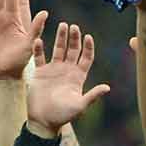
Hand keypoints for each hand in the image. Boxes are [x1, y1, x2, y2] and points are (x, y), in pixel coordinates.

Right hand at [26, 22, 109, 137]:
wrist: (42, 121)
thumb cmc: (62, 116)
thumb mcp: (79, 106)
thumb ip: (92, 96)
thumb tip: (107, 88)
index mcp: (78, 77)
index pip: (86, 58)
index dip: (88, 47)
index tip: (88, 36)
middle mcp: (67, 71)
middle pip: (73, 50)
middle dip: (74, 38)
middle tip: (73, 26)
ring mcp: (53, 71)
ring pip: (58, 50)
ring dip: (60, 38)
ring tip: (61, 25)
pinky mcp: (40, 73)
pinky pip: (40, 58)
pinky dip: (39, 49)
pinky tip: (38, 40)